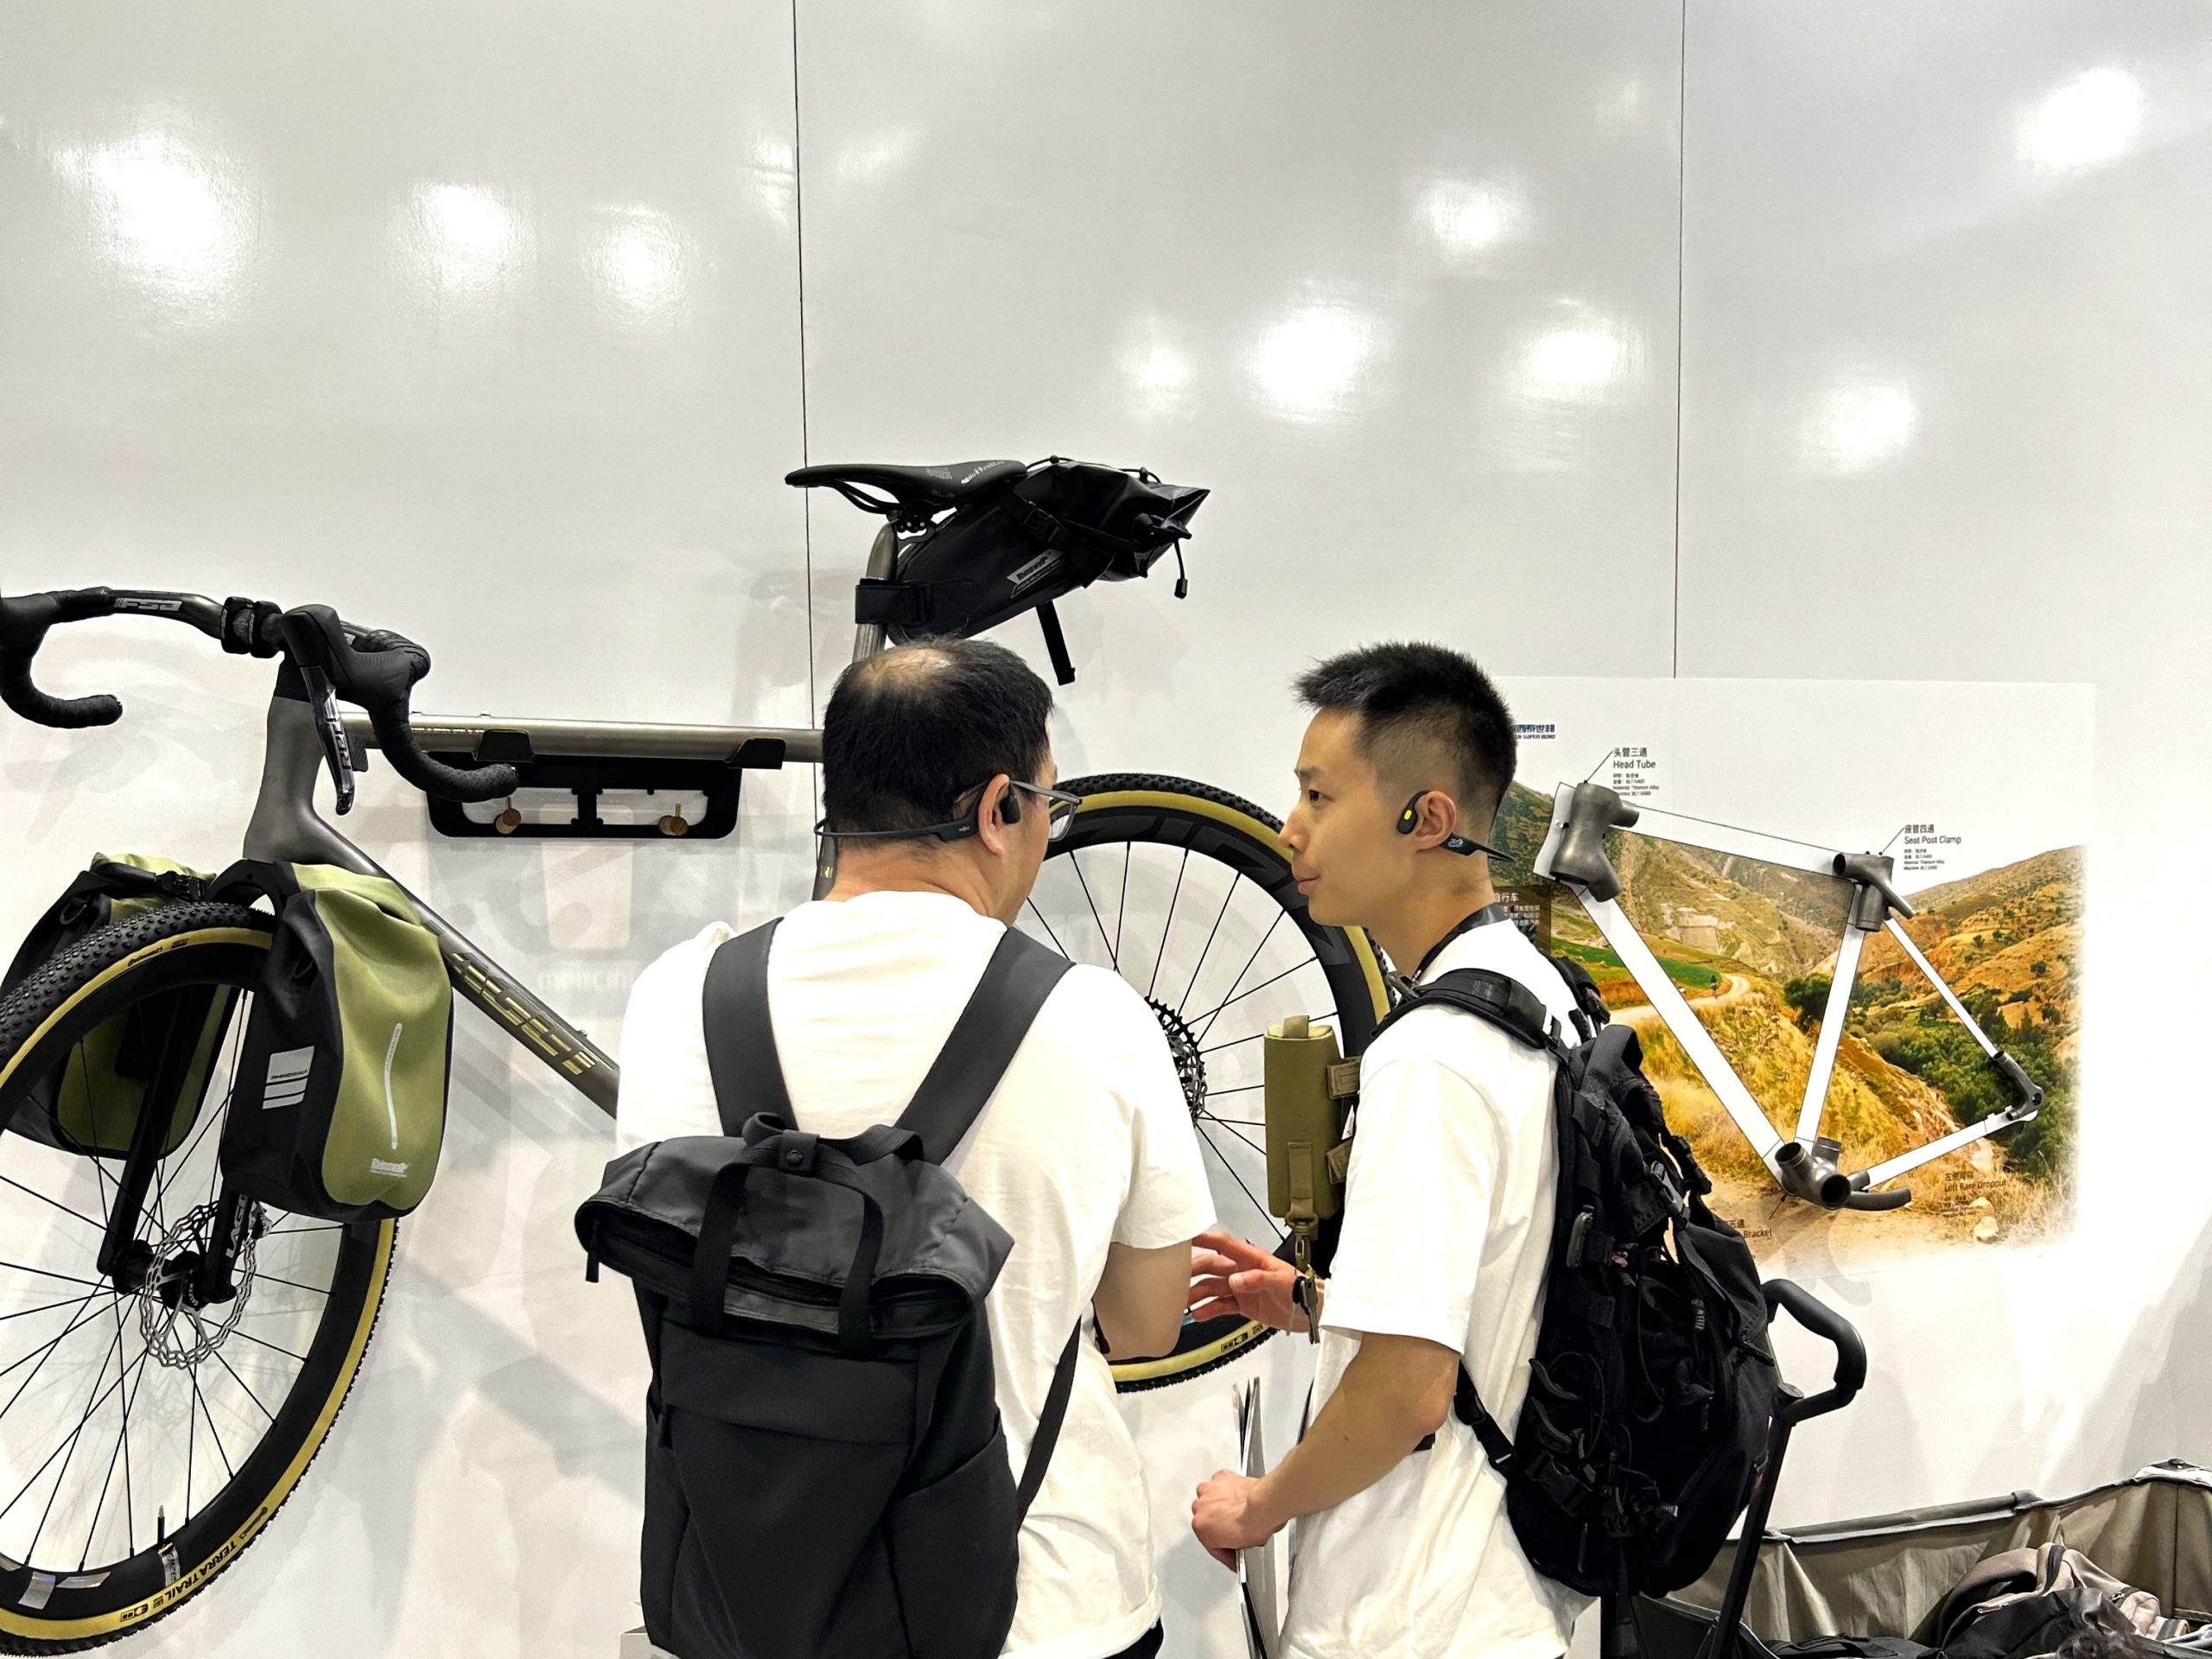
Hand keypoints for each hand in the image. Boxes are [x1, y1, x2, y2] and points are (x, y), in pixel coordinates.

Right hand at [1188, 1230, 1305, 1331]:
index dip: (1206, 1239)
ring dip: (1196, 1293)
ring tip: (1182, 1302)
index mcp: (1252, 1258)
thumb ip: (1258, 1279)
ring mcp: (1241, 1288)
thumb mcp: (1282, 1282)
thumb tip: (1235, 1280)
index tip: (1186, 1237)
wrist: (1311, 1312)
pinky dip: (1208, 1310)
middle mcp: (1242, 1271)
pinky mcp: (1242, 1305)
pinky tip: (1197, 1315)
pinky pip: (1220, 1305)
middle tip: (1175, 1277)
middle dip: (1193, 1270)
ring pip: (1212, 1287)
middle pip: (1211, 1266)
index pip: (1225, 1244)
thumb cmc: (1301, 1289)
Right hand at [1192, 1469, 1282, 1568]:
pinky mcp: (1221, 1476)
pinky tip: (1238, 1495)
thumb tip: (1234, 1540)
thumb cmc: (1252, 1526)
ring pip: (1210, 1497)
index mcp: (1200, 1525)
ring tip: (1236, 1509)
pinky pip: (1221, 1483)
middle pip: (1206, 1516)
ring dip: (1219, 1502)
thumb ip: (1228, 1542)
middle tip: (1234, 1526)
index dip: (1222, 1546)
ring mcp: (1209, 1489)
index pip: (1209, 1541)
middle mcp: (1200, 1506)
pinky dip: (1228, 1488)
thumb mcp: (1238, 1547)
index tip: (1230, 1546)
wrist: (1263, 1507)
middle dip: (1218, 1522)